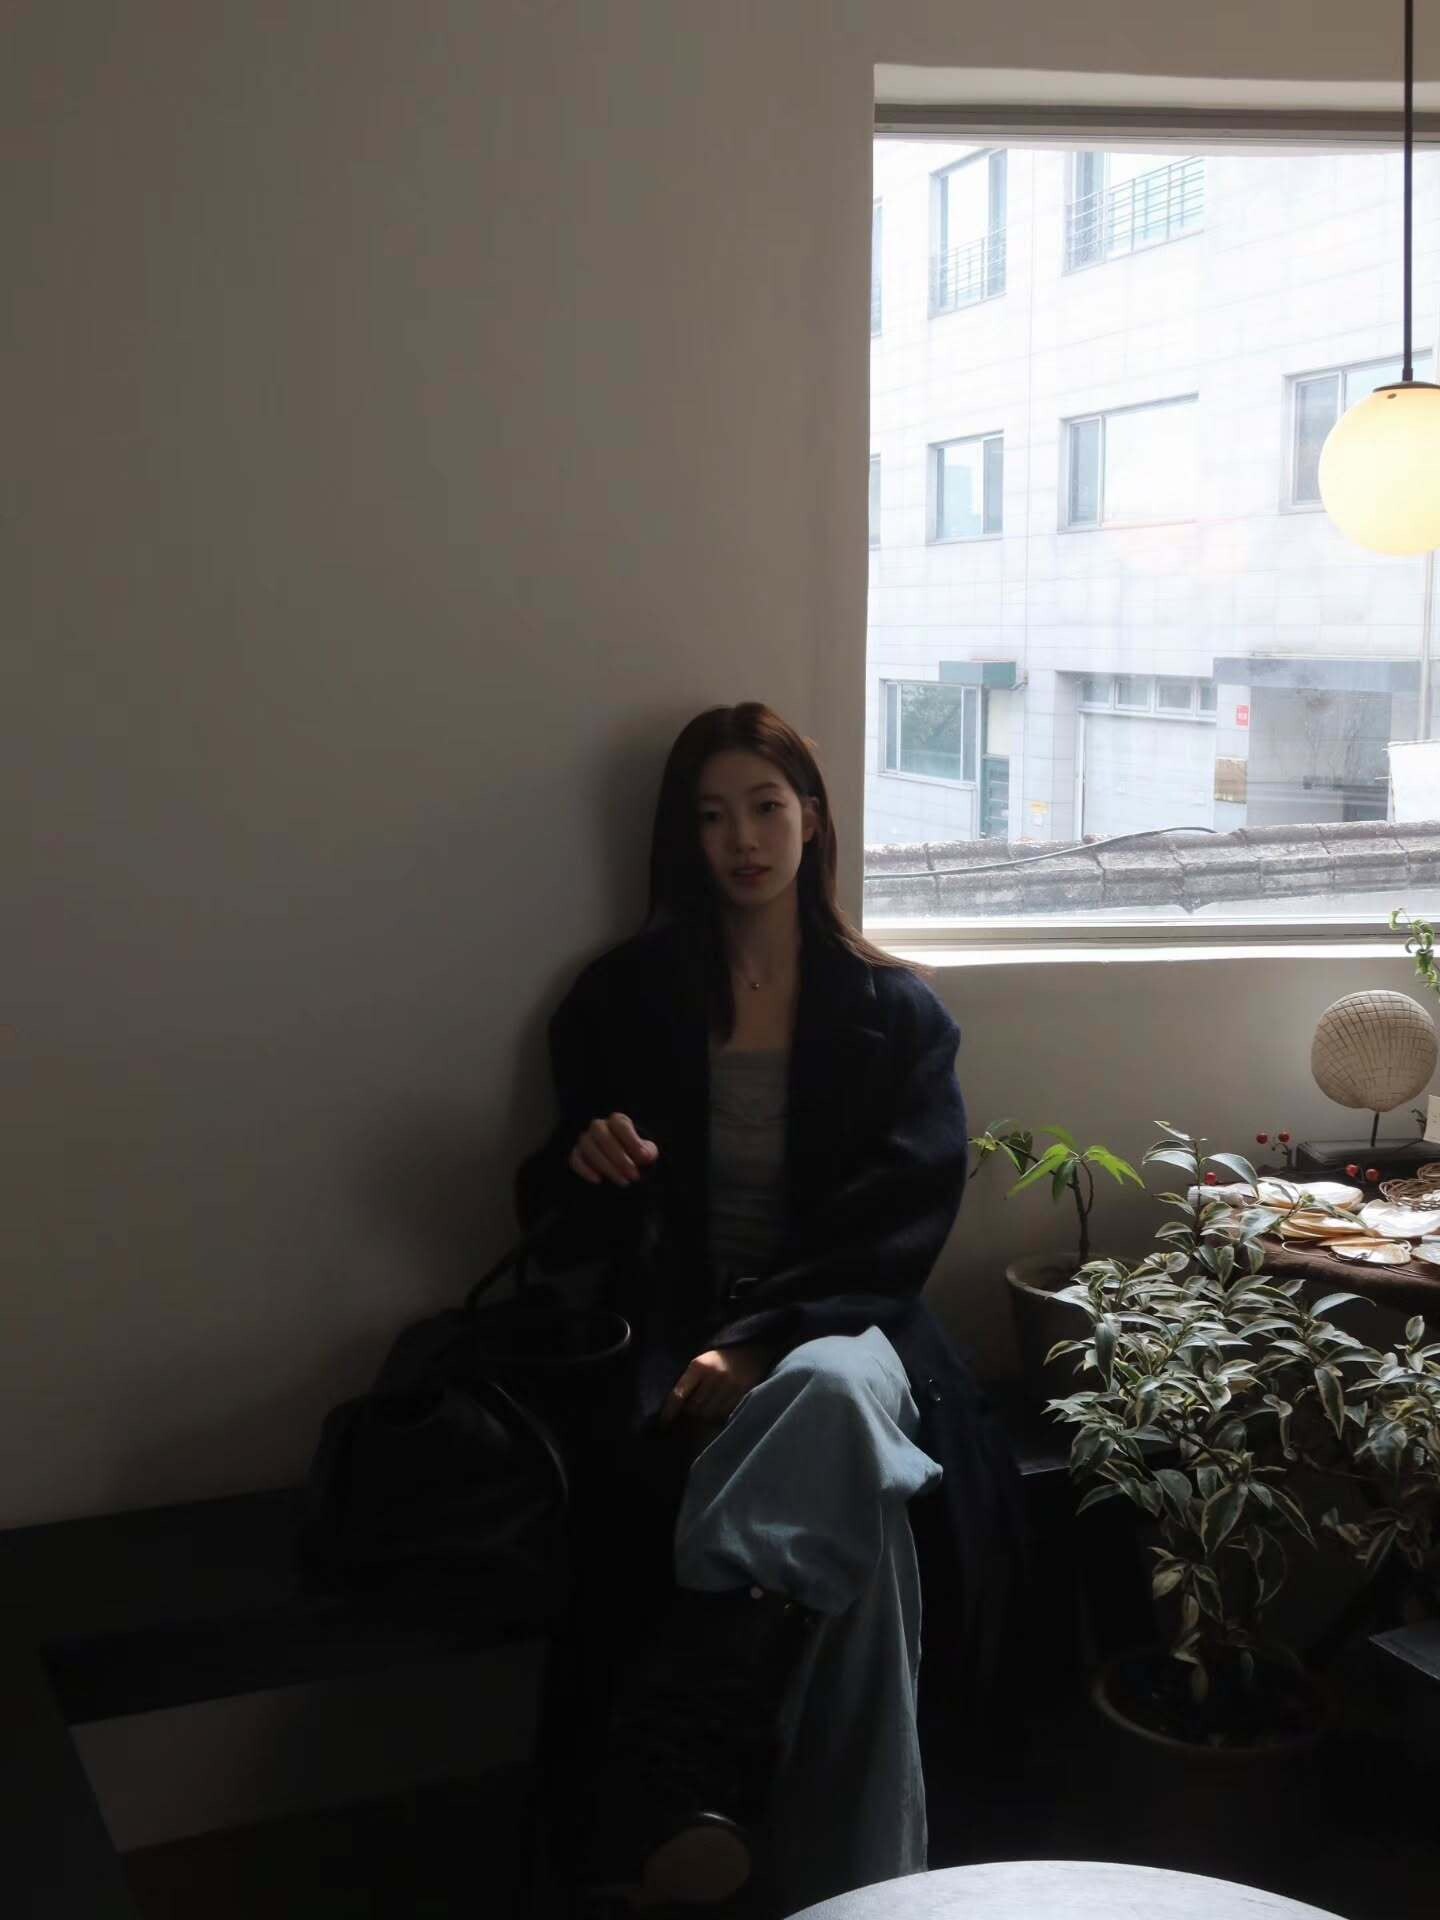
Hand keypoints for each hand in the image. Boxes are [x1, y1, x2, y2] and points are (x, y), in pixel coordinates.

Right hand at [567, 1111, 659, 1187]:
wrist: (620, 1165)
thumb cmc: (634, 1155)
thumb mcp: (646, 1152)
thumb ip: (647, 1152)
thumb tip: (645, 1156)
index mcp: (617, 1121)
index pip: (620, 1124)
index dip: (631, 1140)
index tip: (644, 1158)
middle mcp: (599, 1127)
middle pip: (603, 1137)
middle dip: (619, 1158)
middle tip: (633, 1175)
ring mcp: (585, 1140)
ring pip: (589, 1148)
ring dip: (606, 1166)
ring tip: (622, 1181)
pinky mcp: (576, 1155)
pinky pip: (575, 1159)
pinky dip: (585, 1170)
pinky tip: (598, 1181)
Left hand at [660, 1343, 775, 1426]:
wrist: (752, 1350)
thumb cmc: (722, 1358)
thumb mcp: (702, 1362)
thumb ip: (690, 1381)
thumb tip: (676, 1407)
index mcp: (699, 1366)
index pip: (678, 1395)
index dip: (669, 1412)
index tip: (663, 1424)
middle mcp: (714, 1376)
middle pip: (693, 1408)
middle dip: (688, 1414)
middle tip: (687, 1415)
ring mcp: (729, 1386)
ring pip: (708, 1414)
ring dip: (703, 1417)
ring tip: (704, 1412)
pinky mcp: (742, 1394)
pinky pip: (724, 1415)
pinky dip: (717, 1416)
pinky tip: (718, 1410)